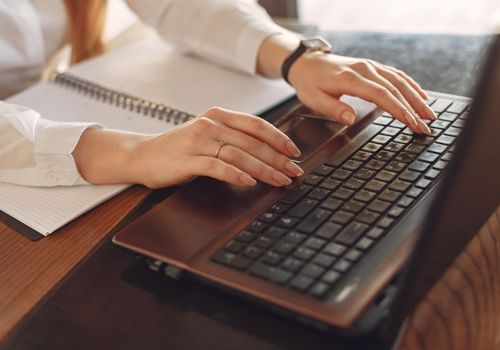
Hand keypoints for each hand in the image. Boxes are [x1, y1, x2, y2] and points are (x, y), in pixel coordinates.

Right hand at [77, 107, 303, 188]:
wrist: (142, 155)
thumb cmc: (178, 148)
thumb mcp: (207, 135)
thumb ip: (232, 137)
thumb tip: (267, 151)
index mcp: (218, 116)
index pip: (256, 125)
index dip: (278, 138)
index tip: (294, 152)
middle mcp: (210, 124)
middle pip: (252, 141)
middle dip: (278, 158)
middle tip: (294, 172)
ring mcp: (198, 141)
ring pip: (240, 154)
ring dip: (264, 169)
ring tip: (280, 180)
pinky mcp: (188, 159)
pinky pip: (218, 167)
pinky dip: (236, 174)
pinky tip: (250, 182)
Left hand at [256, 34, 435, 133]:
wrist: (306, 63)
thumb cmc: (309, 83)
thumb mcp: (314, 99)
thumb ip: (333, 109)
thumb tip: (350, 119)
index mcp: (351, 79)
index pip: (381, 95)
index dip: (398, 109)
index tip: (411, 123)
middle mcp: (364, 69)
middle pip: (395, 89)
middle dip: (413, 108)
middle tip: (426, 126)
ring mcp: (370, 66)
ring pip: (399, 80)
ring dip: (416, 97)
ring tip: (429, 114)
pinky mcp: (372, 67)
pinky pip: (396, 75)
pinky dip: (410, 85)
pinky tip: (420, 96)